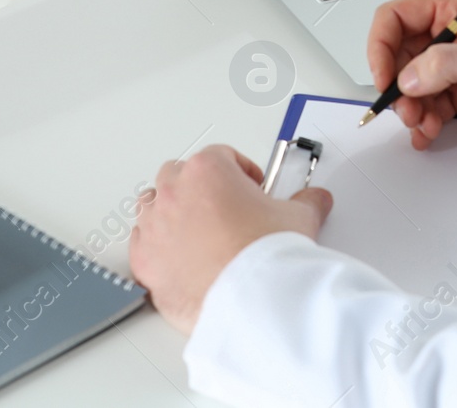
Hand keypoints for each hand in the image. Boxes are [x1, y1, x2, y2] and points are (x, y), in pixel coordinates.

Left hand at [128, 145, 331, 335]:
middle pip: (179, 175)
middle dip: (201, 186)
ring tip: (200, 229)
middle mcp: (174, 193)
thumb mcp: (298, 217)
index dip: (240, 171)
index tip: (251, 186)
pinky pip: (142, 242)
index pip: (221, 156)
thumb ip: (305, 201)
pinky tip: (180, 255)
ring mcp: (155, 227)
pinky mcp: (145, 262)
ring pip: (154, 205)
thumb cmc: (264, 257)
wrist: (248, 301)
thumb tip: (314, 200)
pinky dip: (158, 245)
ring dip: (172, 211)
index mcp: (208, 171)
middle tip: (225, 205)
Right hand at [368, 0, 456, 149]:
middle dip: (397, 85)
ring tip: (424, 125)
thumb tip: (409, 76)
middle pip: (400, 55)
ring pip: (413, 85)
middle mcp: (453, 35)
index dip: (382, 46)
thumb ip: (448, 65)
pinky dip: (424, 122)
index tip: (384, 77)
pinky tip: (428, 134)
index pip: (398, 17)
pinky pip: (430, 106)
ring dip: (411, 108)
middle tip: (407, 110)